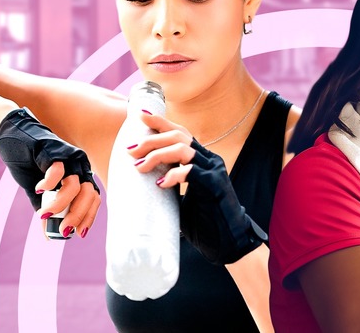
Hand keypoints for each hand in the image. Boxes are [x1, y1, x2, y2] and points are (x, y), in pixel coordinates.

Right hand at [0, 108, 100, 238]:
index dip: (89, 216)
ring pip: (75, 185)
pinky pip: (58, 170)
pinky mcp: (54, 150)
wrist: (12, 137)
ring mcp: (69, 157)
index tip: (78, 233)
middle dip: (77, 215)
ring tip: (44, 214)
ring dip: (61, 204)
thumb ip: (46, 209)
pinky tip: (38, 190)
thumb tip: (49, 236)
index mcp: (80, 175)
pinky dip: (49, 184)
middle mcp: (79, 165)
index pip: (93, 198)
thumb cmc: (28, 163)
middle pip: (89, 194)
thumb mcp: (38, 192)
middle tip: (63, 230)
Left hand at [129, 112, 267, 264]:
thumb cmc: (204, 222)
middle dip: (151, 139)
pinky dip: (173, 174)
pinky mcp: (215, 185)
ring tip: (140, 167)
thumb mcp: (181, 198)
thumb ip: (169, 184)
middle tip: (131, 151)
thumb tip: (139, 183)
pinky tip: (160, 184)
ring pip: (183, 148)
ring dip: (157, 154)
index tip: (140, 117)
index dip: (161, 122)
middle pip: (179, 135)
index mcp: (202, 159)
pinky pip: (191, 171)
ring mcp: (214, 171)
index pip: (181, 132)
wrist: (228, 242)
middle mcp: (209, 160)